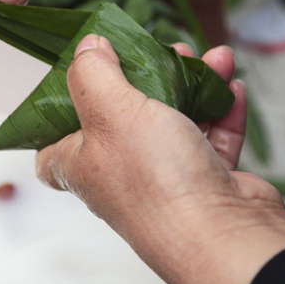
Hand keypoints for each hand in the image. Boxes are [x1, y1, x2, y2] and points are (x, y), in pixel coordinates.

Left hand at [36, 35, 284, 283]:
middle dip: (144, 78)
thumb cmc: (158, 182)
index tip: (75, 81)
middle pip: (123, 119)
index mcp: (83, 165)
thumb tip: (86, 48)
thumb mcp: (110, 110)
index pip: (53, 147)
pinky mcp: (208, 184)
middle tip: (160, 50)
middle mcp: (121, 176)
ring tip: (207, 57)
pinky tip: (230, 85)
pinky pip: (213, 139)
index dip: (58, 114)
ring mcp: (167, 181)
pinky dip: (222, 109)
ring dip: (193, 84)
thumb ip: (93, 73)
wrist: (225, 235)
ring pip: (174, 121)